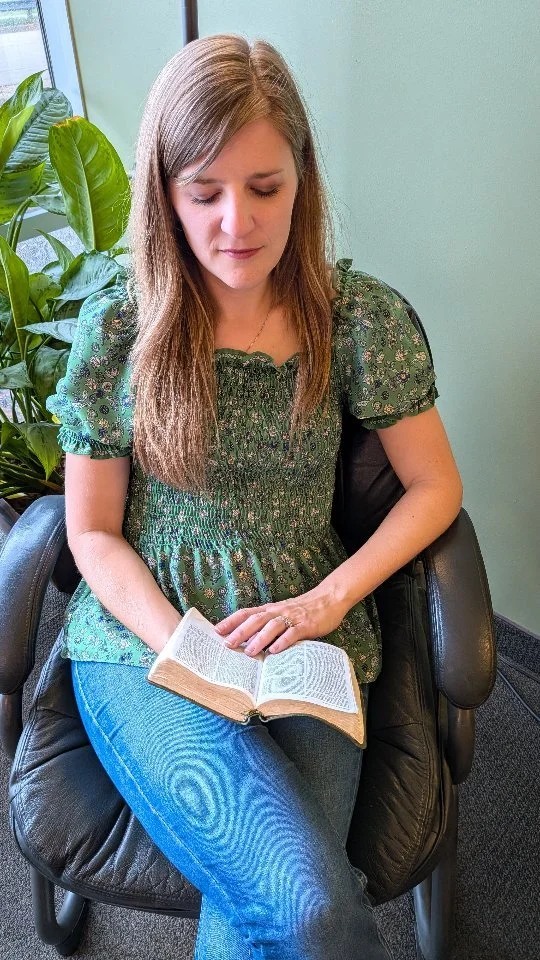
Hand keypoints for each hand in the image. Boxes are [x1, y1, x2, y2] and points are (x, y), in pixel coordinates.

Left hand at [214, 584, 348, 656]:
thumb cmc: (304, 609)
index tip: (217, 630)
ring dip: (260, 639)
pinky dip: (283, 641)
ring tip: (250, 651)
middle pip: (255, 620)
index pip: (247, 613)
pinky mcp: (306, 624)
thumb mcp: (283, 613)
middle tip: (227, 644)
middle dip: (240, 632)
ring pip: (272, 626)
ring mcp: (292, 617)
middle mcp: (278, 611)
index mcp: (271, 609)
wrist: (329, 598)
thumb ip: (269, 624)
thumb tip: (249, 641)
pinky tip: (275, 650)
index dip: (231, 621)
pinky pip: (293, 633)